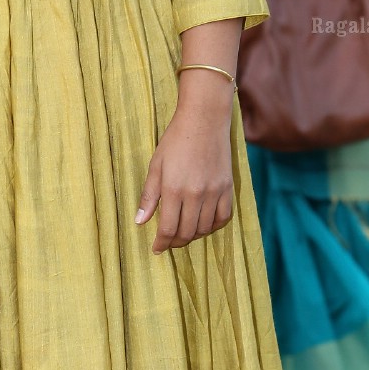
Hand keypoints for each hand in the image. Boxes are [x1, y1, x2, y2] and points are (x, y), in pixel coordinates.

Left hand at [136, 80, 233, 251]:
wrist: (204, 121)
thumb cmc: (175, 141)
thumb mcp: (156, 166)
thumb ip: (149, 196)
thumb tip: (140, 222)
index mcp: (173, 189)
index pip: (168, 228)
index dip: (162, 243)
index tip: (156, 248)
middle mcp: (196, 194)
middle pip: (187, 232)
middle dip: (176, 242)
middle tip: (168, 242)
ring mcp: (214, 192)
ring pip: (204, 228)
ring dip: (193, 235)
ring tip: (183, 232)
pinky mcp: (228, 188)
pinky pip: (223, 217)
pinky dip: (212, 225)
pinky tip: (203, 224)